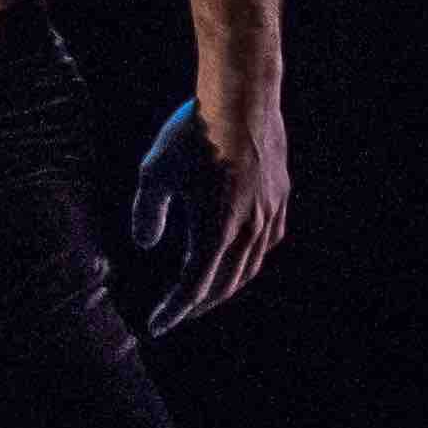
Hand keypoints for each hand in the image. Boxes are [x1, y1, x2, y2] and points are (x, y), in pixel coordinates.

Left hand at [127, 97, 286, 338]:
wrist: (242, 99)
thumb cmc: (192, 134)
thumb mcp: (154, 172)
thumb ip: (147, 213)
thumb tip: (146, 246)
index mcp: (216, 230)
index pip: (193, 287)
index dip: (173, 310)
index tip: (156, 327)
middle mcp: (248, 231)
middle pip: (223, 285)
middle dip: (197, 305)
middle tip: (176, 316)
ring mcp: (270, 215)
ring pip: (249, 267)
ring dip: (224, 286)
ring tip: (202, 294)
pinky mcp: (280, 198)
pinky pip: (267, 244)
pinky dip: (248, 261)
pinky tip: (236, 258)